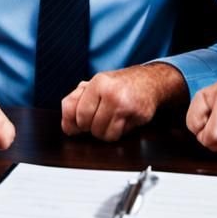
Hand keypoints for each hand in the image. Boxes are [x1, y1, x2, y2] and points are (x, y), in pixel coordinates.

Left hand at [61, 62, 186, 140]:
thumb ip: (74, 102)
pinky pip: (120, 135)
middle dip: (94, 126)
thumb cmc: (119, 85)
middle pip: (91, 127)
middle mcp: (112, 92)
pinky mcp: (139, 115)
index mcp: (98, 82)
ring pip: (105, 135)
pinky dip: (119, 132)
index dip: (80, 120)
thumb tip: (67, 126)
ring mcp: (126, 105)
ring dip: (106, 132)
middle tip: (102, 115)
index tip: (87, 116)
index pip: (78, 114)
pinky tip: (123, 120)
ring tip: (112, 118)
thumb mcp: (94, 86)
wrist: (149, 81)